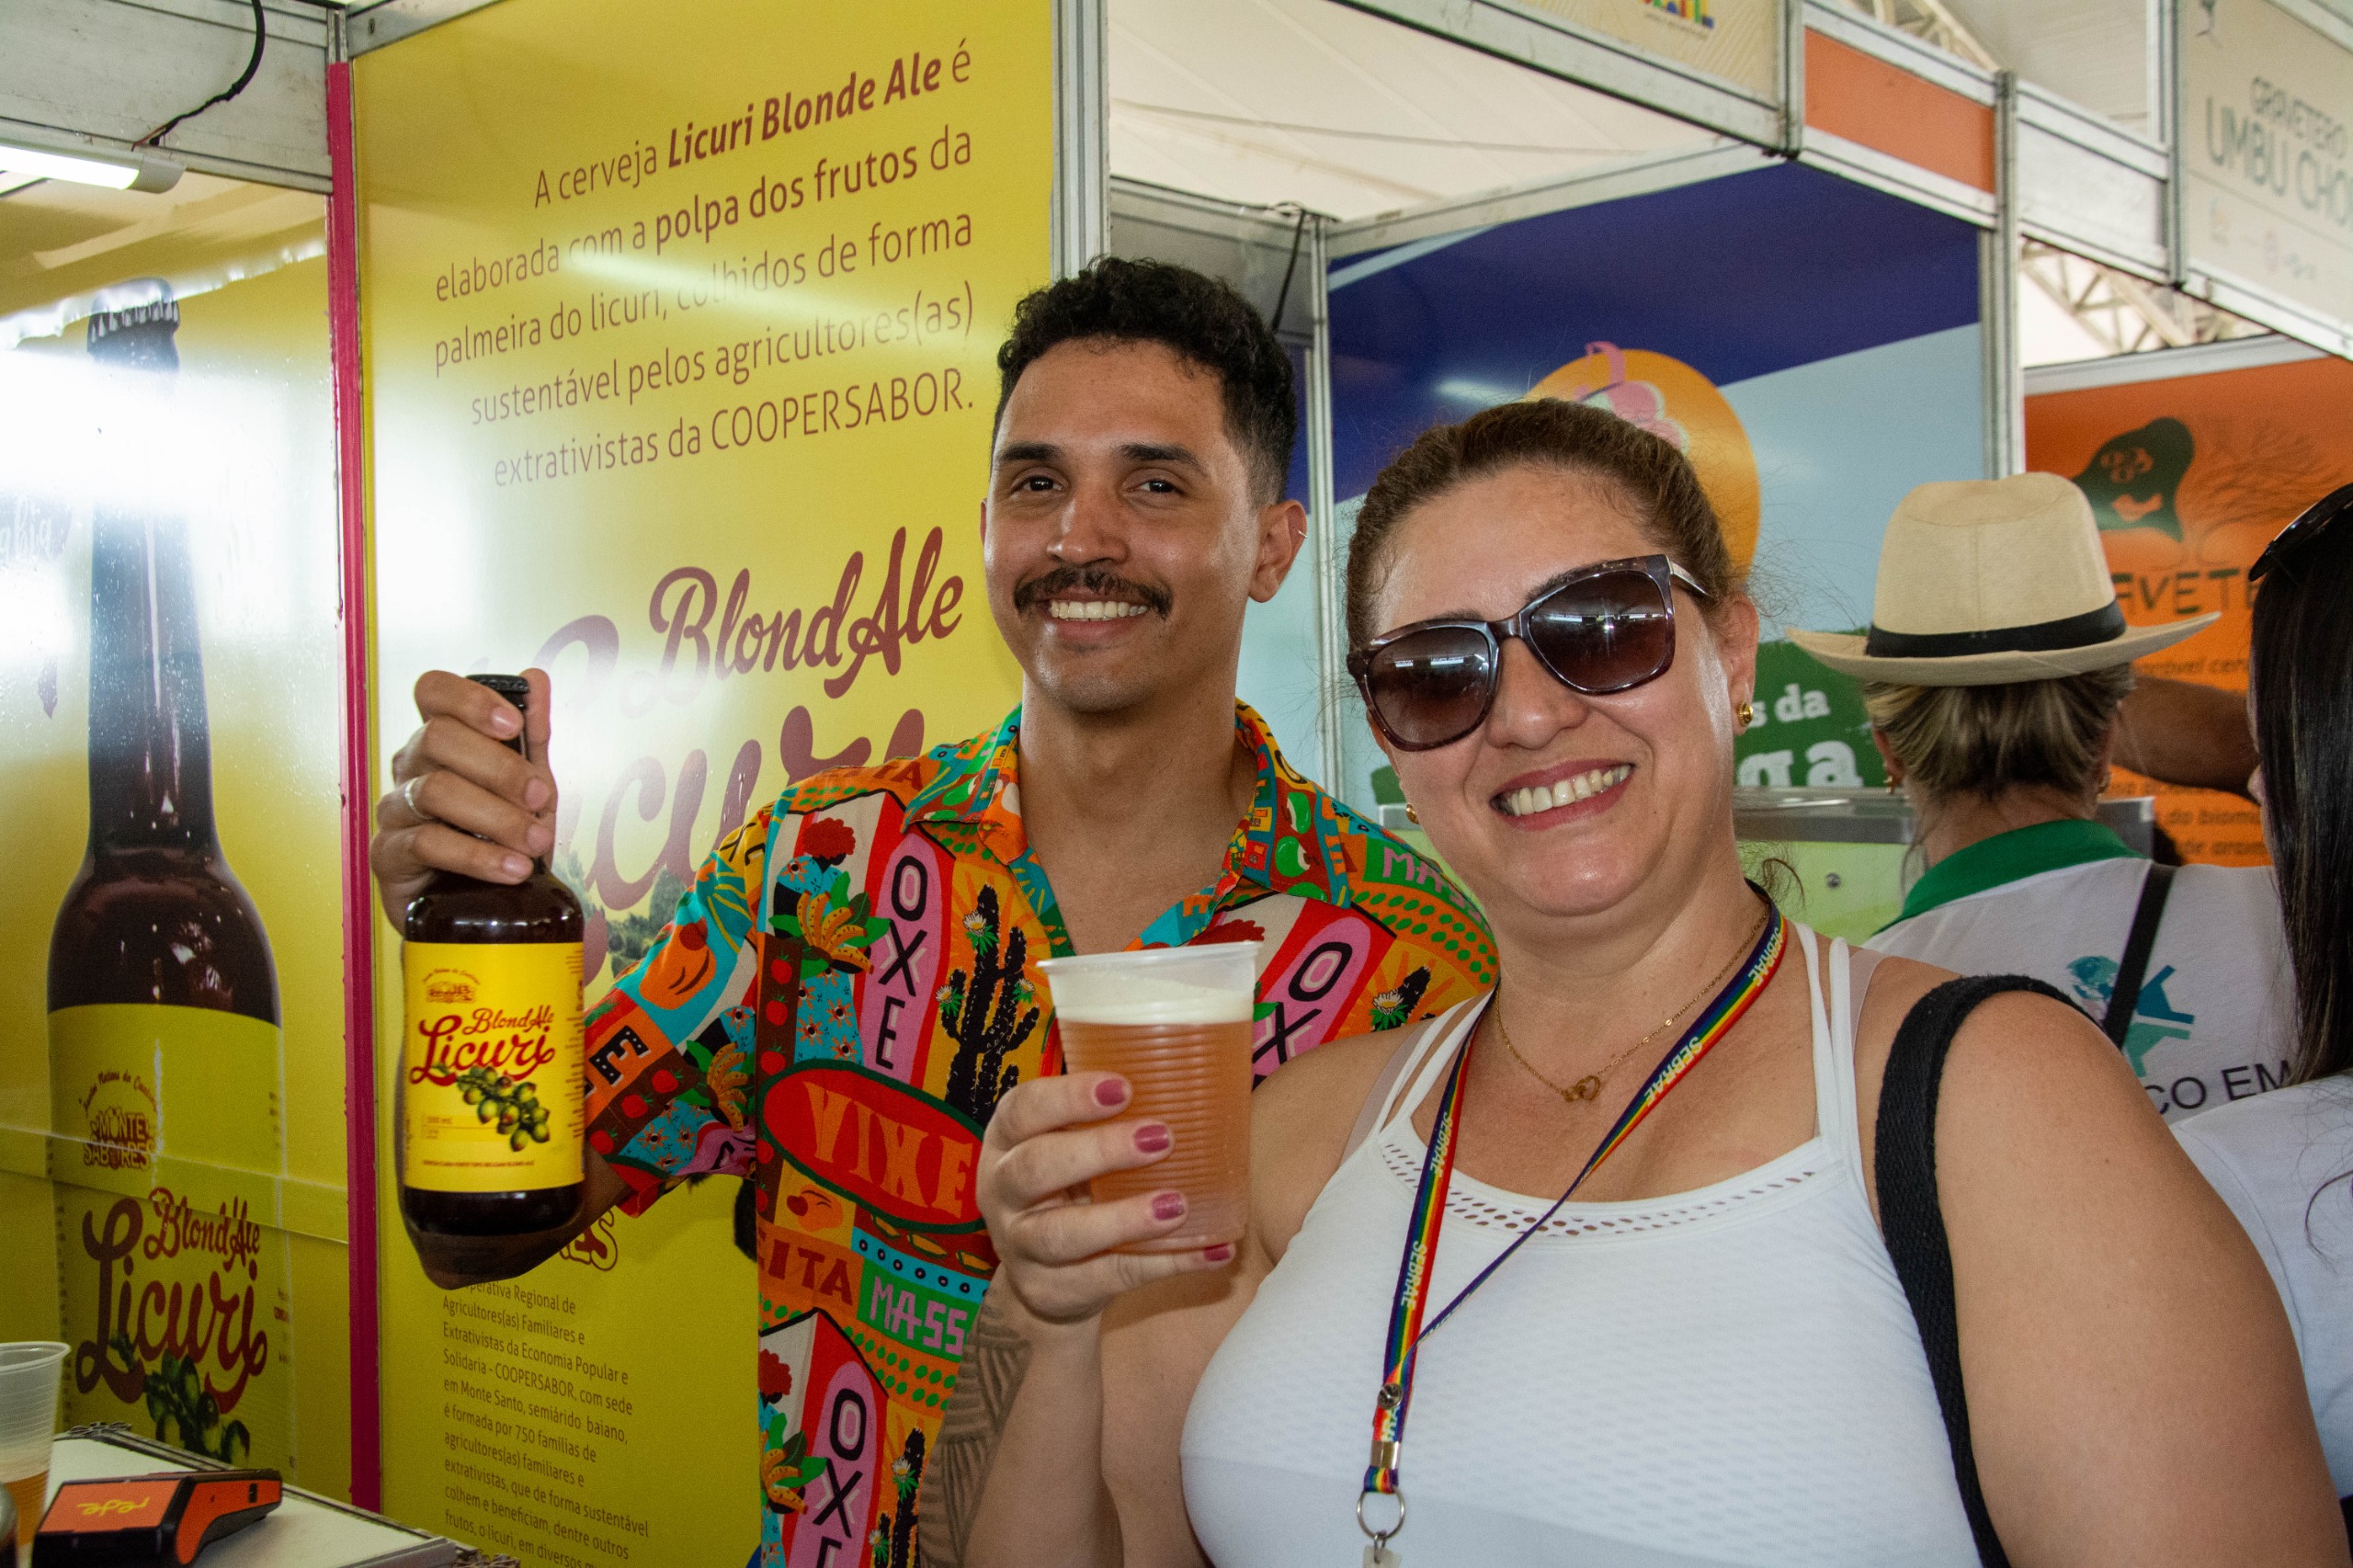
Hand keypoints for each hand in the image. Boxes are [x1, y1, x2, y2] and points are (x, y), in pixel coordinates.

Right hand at [371, 669, 556, 924]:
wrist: (489, 905)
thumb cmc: (501, 837)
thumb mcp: (530, 786)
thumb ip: (532, 735)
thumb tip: (535, 678)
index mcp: (440, 739)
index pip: (433, 691)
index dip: (470, 699)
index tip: (513, 726)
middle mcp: (410, 766)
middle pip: (438, 737)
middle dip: (501, 769)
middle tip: (542, 800)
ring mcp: (395, 808)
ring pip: (435, 790)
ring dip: (497, 817)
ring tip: (535, 843)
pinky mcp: (388, 855)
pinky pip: (427, 843)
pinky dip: (479, 856)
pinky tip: (512, 870)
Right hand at [977, 1072, 1234, 1327]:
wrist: (1047, 1279)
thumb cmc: (1073, 1188)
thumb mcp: (1071, 1147)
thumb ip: (1108, 1118)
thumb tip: (1198, 1075)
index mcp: (1008, 1141)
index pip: (1022, 1110)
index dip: (1068, 1096)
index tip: (1124, 1086)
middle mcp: (1003, 1190)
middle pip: (1036, 1168)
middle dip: (1098, 1150)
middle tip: (1161, 1137)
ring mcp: (1021, 1246)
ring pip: (1062, 1234)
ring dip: (1124, 1218)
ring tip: (1177, 1205)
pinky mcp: (1051, 1290)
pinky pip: (1109, 1277)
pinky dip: (1165, 1264)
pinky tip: (1211, 1250)